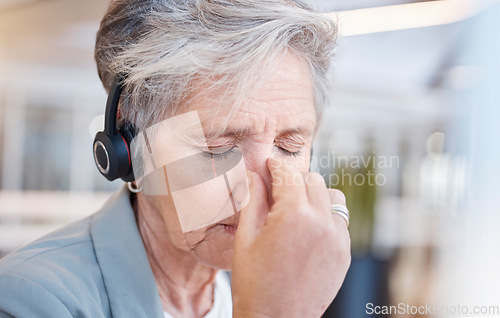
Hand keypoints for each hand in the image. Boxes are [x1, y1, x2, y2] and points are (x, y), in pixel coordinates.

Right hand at [231, 157, 350, 317]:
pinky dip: (325, 216)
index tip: (268, 164)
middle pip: (312, 179)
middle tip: (276, 190)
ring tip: (295, 209)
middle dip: (293, 180)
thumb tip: (254, 173)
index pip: (288, 174)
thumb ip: (253, 199)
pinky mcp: (345, 253)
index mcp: (294, 215)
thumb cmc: (253, 282)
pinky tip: (307, 230)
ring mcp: (338, 238)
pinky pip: (339, 220)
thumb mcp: (246, 236)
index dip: (275, 166)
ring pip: (332, 196)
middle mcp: (321, 222)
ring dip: (314, 195)